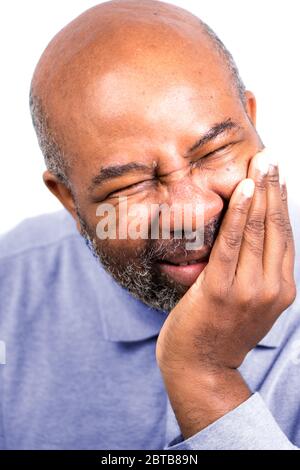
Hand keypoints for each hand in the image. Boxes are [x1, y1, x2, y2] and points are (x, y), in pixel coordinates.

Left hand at [156, 149, 295, 437]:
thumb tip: (251, 241)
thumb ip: (257, 275)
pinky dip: (237, 215)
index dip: (282, 203)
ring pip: (256, 230)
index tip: (278, 177)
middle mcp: (271, 287)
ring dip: (258, 192)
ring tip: (260, 163)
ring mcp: (247, 289)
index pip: (284, 236)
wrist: (202, 369)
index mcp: (282, 290)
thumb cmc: (221, 333)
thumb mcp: (250, 304)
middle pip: (275, 227)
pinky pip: (230, 244)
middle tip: (271, 158)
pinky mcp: (219, 290)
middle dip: (273, 188)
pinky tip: (241, 190)